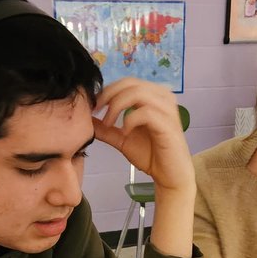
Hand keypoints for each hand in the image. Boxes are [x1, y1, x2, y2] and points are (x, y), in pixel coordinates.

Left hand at [92, 79, 193, 193]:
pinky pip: (145, 112)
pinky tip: (124, 132)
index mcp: (153, 97)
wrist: (169, 176)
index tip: (94, 106)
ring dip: (117, 106)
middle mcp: (162, 98)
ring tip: (108, 123)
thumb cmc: (150, 155)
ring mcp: (167, 109)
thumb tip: (87, 119)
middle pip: (130, 83)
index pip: (127, 82)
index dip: (107, 90)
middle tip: (96, 111)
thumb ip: (106, 129)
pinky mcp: (168, 124)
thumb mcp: (122, 139)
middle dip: (109, 95)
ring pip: (137, 93)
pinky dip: (130, 120)